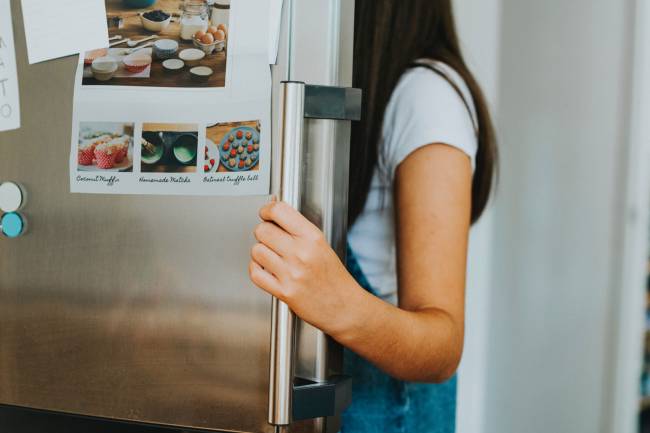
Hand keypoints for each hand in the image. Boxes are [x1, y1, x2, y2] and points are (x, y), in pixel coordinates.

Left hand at [249, 200, 364, 337]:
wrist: (344, 307)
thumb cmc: (334, 278)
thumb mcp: (322, 245)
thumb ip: (298, 230)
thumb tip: (274, 212)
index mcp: (313, 238)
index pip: (280, 212)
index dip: (268, 210)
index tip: (266, 213)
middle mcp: (301, 253)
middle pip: (263, 230)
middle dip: (263, 232)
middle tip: (270, 237)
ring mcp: (292, 273)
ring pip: (257, 251)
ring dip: (260, 252)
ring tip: (271, 256)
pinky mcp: (284, 292)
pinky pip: (256, 273)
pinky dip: (256, 269)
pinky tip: (265, 269)